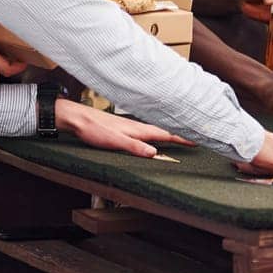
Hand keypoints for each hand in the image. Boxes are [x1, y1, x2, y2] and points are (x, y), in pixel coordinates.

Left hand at [55, 100, 195, 157]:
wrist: (77, 118)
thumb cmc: (93, 129)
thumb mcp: (115, 141)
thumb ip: (134, 147)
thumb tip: (155, 154)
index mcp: (138, 130)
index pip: (165, 134)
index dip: (181, 138)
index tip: (196, 140)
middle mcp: (137, 126)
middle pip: (163, 131)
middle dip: (179, 134)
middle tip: (194, 137)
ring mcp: (130, 125)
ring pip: (155, 130)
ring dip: (168, 133)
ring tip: (178, 136)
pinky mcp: (123, 127)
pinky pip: (146, 130)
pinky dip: (155, 133)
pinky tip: (152, 136)